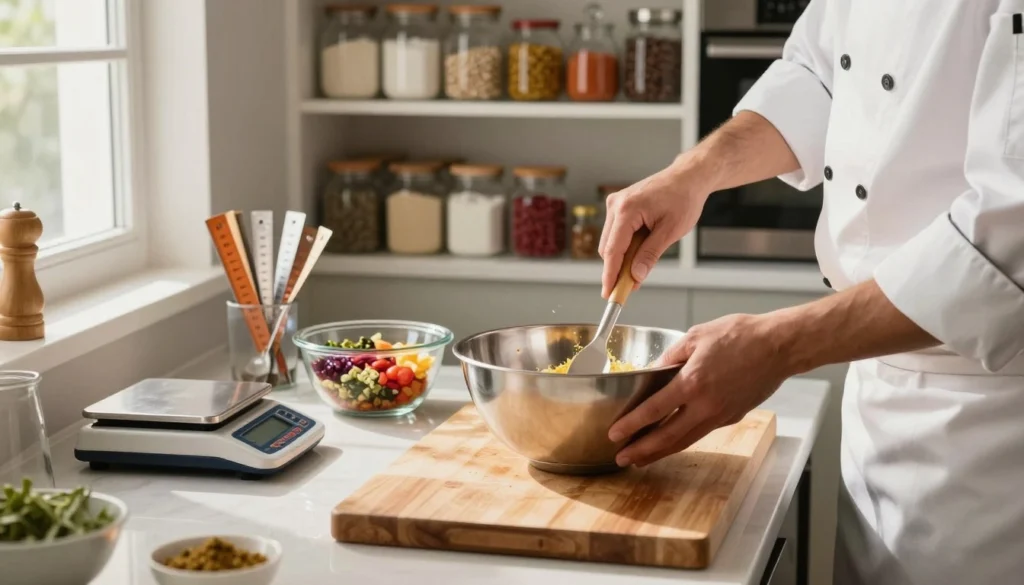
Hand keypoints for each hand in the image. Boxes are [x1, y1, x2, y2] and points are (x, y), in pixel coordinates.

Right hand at [599, 158, 710, 297]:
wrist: (688, 177)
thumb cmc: (684, 198)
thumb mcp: (671, 231)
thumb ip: (650, 254)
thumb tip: (636, 276)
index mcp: (627, 210)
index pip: (612, 250)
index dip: (610, 275)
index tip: (608, 293)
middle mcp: (616, 205)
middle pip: (608, 248)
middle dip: (616, 270)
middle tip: (628, 288)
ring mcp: (615, 203)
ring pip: (611, 241)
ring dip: (622, 258)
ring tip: (640, 267)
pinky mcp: (619, 205)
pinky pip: (616, 232)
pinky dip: (625, 246)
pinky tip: (639, 251)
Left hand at [608, 313, 792, 467]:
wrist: (779, 346)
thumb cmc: (742, 335)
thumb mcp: (697, 336)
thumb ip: (670, 356)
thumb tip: (652, 371)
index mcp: (693, 382)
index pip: (654, 410)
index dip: (632, 424)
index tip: (615, 433)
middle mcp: (706, 405)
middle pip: (667, 436)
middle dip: (642, 450)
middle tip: (622, 458)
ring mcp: (721, 414)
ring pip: (685, 440)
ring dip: (660, 452)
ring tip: (641, 459)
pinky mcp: (733, 417)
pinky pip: (701, 433)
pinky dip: (683, 441)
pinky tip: (671, 442)